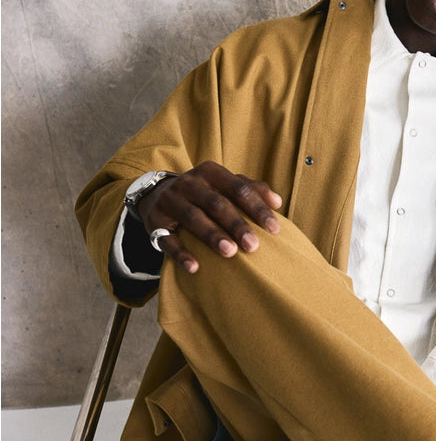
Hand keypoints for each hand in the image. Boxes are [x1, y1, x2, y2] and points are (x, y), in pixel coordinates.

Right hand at [137, 160, 282, 273]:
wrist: (157, 194)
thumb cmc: (204, 192)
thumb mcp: (224, 184)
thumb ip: (251, 189)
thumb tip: (277, 202)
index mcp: (210, 172)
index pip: (238, 187)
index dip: (257, 207)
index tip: (274, 229)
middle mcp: (188, 184)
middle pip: (216, 203)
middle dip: (236, 224)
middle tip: (253, 245)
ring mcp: (170, 201)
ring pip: (192, 217)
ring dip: (212, 235)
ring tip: (230, 252)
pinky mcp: (154, 221)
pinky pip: (167, 239)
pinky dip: (181, 254)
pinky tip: (195, 267)